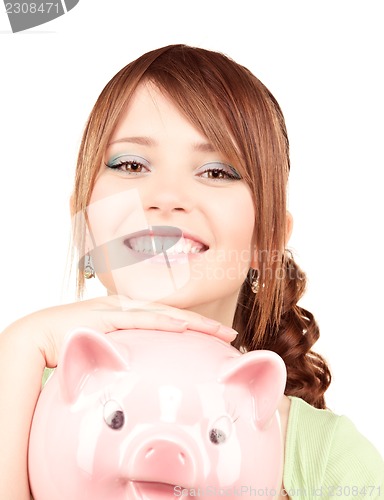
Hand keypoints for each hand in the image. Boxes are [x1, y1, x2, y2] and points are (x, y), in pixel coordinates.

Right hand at [24, 295, 237, 367]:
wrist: (40, 335)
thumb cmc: (72, 346)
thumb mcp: (107, 352)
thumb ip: (125, 358)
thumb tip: (141, 374)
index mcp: (131, 316)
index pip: (169, 321)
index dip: (196, 328)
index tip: (218, 339)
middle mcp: (130, 309)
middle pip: (175, 316)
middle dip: (205, 325)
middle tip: (231, 335)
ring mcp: (120, 310)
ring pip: (165, 314)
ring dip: (194, 323)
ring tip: (219, 332)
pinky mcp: (108, 315)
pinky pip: (141, 319)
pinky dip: (164, 322)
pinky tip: (184, 327)